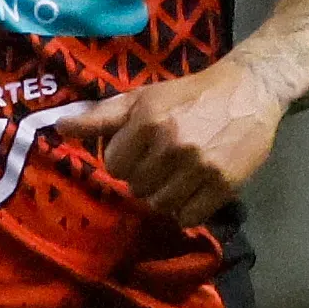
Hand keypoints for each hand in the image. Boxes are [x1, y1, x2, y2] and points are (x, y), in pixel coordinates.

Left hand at [53, 61, 288, 228]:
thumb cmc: (190, 94)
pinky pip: (189, 217)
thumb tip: (58, 127)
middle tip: (163, 161)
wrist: (249, 90)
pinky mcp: (224, 185)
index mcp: (147, 122)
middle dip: (145, 177)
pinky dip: (187, 209)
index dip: (125, 159)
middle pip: (136, 187)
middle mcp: (172, 145)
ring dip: (165, 195)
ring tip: (178, 175)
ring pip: (160, 205)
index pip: (114, 165)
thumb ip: (101, 116)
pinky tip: (194, 189)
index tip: (142, 149)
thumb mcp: (143, 97)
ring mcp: (199, 167)